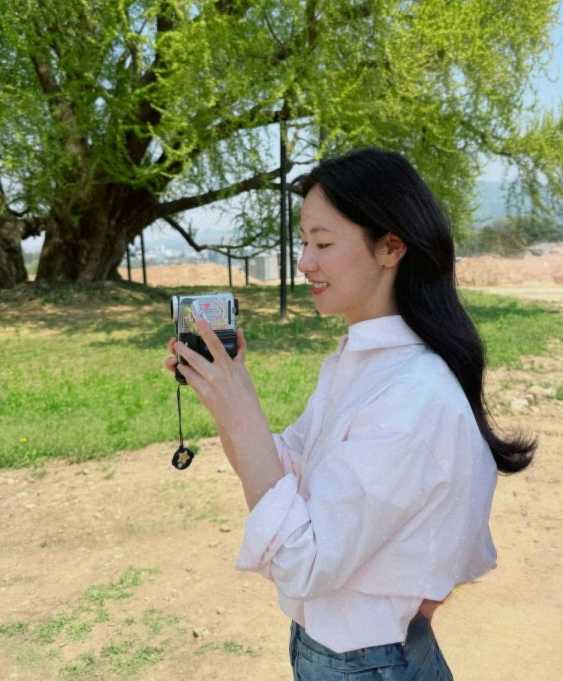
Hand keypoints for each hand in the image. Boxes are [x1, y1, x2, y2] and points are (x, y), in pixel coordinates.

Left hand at [163, 319, 262, 436]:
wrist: (242, 418)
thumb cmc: (245, 394)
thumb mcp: (244, 371)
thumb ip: (240, 351)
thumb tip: (239, 331)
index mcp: (230, 365)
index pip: (216, 344)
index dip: (207, 331)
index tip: (199, 320)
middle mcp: (218, 373)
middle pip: (196, 357)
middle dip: (183, 349)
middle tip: (176, 342)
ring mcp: (209, 384)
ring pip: (189, 368)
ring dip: (181, 361)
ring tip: (176, 355)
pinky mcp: (203, 394)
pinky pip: (190, 380)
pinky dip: (185, 373)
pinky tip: (182, 369)